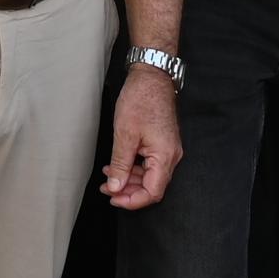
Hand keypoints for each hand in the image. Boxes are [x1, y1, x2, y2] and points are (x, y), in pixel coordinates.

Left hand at [100, 63, 179, 209]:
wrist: (151, 77)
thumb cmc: (140, 100)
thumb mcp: (124, 134)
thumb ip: (120, 164)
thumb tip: (116, 187)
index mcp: (165, 156)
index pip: (153, 192)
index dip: (133, 200)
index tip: (114, 199)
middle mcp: (171, 156)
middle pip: (151, 186)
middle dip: (128, 191)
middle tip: (107, 189)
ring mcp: (167, 150)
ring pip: (149, 176)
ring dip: (128, 179)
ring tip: (108, 176)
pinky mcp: (162, 144)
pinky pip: (149, 164)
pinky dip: (133, 167)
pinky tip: (117, 165)